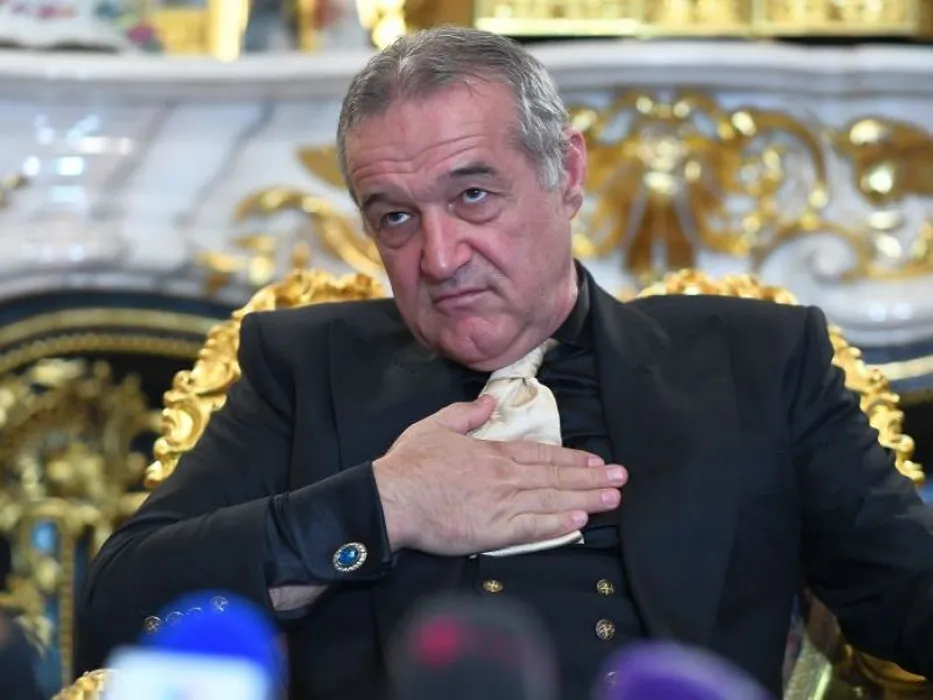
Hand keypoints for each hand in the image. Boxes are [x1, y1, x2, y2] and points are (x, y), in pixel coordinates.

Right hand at [372, 396, 626, 555]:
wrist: (393, 498)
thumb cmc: (411, 463)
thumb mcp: (437, 426)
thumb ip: (466, 414)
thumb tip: (489, 404)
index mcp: (493, 453)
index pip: (542, 454)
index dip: (572, 458)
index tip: (596, 460)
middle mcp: (505, 476)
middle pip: (556, 476)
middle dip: (591, 477)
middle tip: (621, 477)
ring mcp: (503, 504)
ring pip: (553, 500)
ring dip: (586, 498)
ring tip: (613, 498)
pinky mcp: (494, 531)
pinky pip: (534, 528)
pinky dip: (558, 524)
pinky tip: (580, 521)